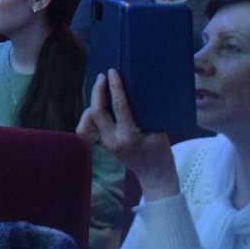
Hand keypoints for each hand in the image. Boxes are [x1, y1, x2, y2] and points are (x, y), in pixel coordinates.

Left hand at [76, 70, 177, 197]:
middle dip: (97, 91)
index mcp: (130, 137)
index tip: (112, 73)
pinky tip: (99, 105)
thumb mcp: (159, 132)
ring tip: (101, 90)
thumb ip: (146, 115)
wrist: (154, 176)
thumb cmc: (161, 153)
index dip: (115, 87)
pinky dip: (91, 114)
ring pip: (88, 120)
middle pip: (96, 111)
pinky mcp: (102, 144)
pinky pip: (88, 127)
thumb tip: (136, 90)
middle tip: (103, 76)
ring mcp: (105, 144)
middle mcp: (113, 140)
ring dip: (93, 103)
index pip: (119, 107)